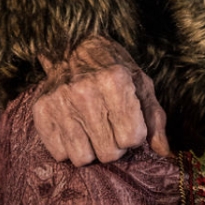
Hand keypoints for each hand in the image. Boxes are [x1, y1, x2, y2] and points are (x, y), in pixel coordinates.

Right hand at [33, 35, 171, 164]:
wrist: (74, 46)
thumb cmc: (113, 67)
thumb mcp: (140, 84)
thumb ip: (154, 118)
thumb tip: (163, 151)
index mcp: (115, 80)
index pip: (132, 138)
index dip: (134, 134)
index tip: (129, 121)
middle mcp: (85, 90)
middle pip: (109, 153)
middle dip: (114, 144)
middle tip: (110, 125)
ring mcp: (60, 101)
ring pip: (83, 158)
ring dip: (91, 148)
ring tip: (92, 127)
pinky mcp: (41, 110)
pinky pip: (60, 154)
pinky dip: (69, 146)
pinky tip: (74, 127)